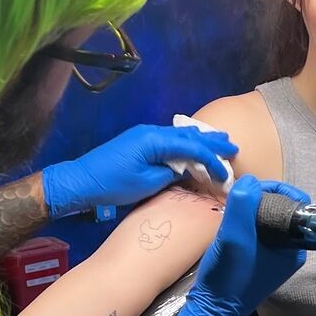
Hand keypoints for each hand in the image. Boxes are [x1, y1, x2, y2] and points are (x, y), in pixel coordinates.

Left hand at [42, 125, 237, 217]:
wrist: (82, 180)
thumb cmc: (113, 184)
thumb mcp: (147, 183)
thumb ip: (171, 173)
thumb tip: (186, 169)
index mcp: (155, 140)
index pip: (192, 147)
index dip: (212, 160)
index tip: (226, 174)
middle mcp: (152, 131)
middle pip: (189, 134)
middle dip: (212, 141)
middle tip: (233, 146)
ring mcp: (144, 134)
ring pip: (180, 134)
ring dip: (201, 139)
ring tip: (220, 140)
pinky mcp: (139, 140)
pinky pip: (170, 138)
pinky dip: (186, 142)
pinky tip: (193, 144)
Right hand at [163, 174, 308, 315]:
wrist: (211, 310)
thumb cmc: (227, 276)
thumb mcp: (235, 236)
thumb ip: (244, 203)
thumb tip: (250, 180)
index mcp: (295, 247)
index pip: (296, 202)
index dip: (274, 189)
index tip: (250, 189)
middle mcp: (290, 251)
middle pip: (281, 208)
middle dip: (258, 200)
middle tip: (237, 202)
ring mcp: (276, 256)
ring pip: (267, 218)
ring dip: (249, 211)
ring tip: (231, 214)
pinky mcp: (260, 260)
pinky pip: (257, 232)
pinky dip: (244, 225)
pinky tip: (230, 228)